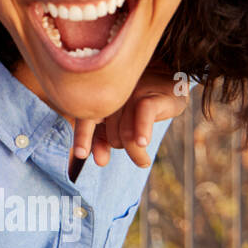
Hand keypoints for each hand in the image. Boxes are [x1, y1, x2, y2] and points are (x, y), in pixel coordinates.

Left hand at [73, 69, 188, 167]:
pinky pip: (144, 114)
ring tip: (142, 160)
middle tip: (133, 148)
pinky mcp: (150, 96)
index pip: (86, 121)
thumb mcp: (117, 124)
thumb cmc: (137, 106)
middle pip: (111, 135)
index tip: (81, 154)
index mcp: (98, 102)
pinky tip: (142, 142)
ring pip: (127, 132)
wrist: (167, 84)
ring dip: (135, 151)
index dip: (83, 137)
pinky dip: (142, 129)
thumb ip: (104, 140)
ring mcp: (130, 95)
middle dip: (120, 145)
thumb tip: (100, 162)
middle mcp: (111, 97)